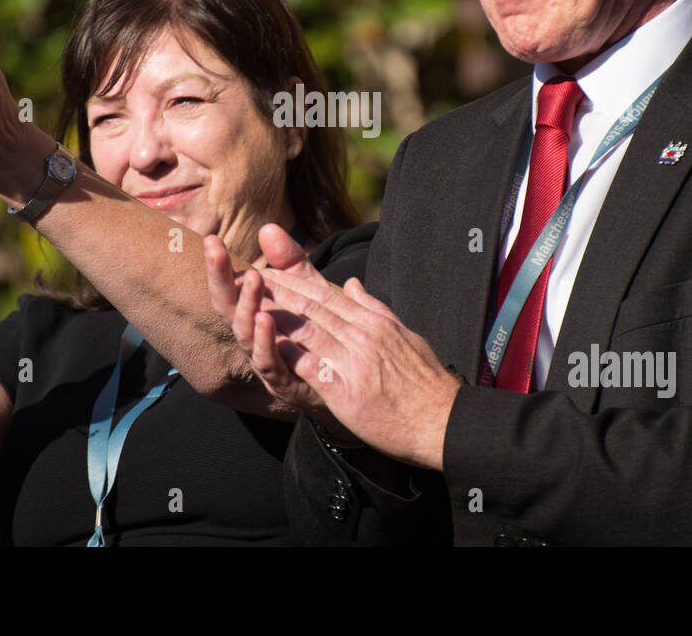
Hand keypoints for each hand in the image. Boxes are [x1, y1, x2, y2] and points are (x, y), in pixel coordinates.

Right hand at [204, 225, 337, 420]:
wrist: (349, 383)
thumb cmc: (320, 335)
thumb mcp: (309, 291)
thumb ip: (290, 262)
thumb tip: (268, 228)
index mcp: (255, 314)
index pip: (231, 287)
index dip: (219, 265)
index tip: (211, 239)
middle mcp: (252, 337)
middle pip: (227, 307)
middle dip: (219, 278)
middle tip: (213, 249)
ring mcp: (264, 359)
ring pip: (244, 333)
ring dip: (245, 305)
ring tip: (250, 279)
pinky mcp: (282, 380)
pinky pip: (266, 362)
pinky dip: (264, 341)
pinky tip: (265, 319)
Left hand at [249, 226, 462, 469]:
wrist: (444, 421)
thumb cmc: (425, 382)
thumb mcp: (403, 335)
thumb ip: (375, 309)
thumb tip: (354, 284)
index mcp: (375, 321)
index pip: (328, 294)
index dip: (295, 281)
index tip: (269, 271)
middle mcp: (364, 335)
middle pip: (313, 307)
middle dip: (278, 291)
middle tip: (248, 277)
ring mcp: (356, 362)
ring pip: (309, 331)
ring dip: (277, 317)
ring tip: (249, 303)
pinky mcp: (349, 392)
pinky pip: (313, 369)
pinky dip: (289, 356)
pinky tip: (268, 347)